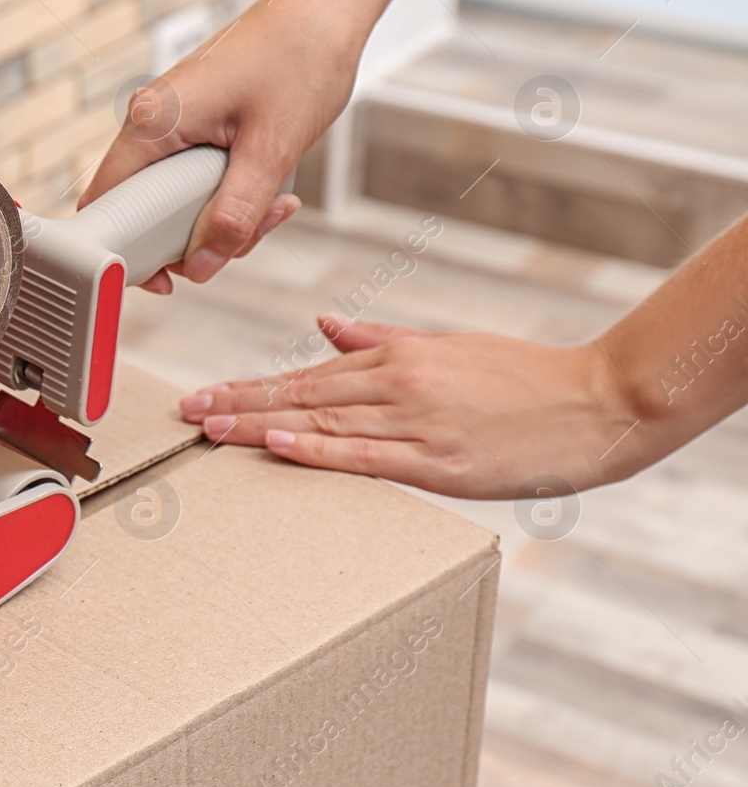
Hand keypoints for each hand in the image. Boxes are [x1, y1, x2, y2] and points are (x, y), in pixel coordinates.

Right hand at [78, 0, 364, 292]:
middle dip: (196, 236)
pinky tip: (270, 186)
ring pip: (176, 197)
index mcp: (153, 121)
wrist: (328, 6)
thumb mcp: (271, 151)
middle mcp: (151, 118)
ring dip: (221, 216)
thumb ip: (233, 215)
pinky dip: (229, 192)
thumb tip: (201, 266)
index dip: (127, 251)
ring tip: (275, 203)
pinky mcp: (196, 119)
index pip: (107, 203)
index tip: (169, 277)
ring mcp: (172, 118)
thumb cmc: (301, 58)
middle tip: (248, 234)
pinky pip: (195, 175)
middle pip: (145, 208)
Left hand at [178, 315, 642, 498]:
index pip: (307, 374)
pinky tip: (278, 445)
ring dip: (260, 426)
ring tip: (210, 429)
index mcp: (398, 358)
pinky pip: (366, 454)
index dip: (252, 386)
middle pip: (301, 395)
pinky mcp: (441, 460)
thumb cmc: (525, 377)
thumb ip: (380, 339)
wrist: (598, 400)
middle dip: (239, 404)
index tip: (208, 393)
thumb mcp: (447, 345)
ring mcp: (418, 421)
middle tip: (187, 411)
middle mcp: (399, 384)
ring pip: (322, 421)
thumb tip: (325, 326)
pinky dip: (317, 449)